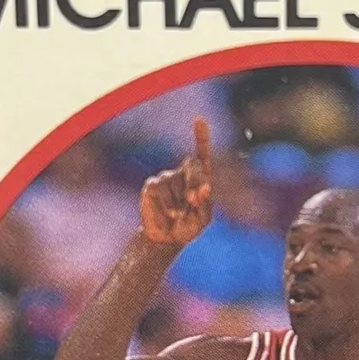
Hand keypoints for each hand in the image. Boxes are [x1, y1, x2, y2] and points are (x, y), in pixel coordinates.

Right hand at [139, 118, 213, 246]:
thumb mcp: (202, 219)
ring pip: (176, 182)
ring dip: (180, 202)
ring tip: (178, 215)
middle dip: (195, 182)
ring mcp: (165, 178)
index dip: (200, 136)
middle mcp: (181, 174)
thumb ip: (205, 203)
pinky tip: (170, 213)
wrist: (165, 240)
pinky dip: (168, 203)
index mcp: (198, 179)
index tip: (199, 119)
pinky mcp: (152, 186)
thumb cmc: (187, 228)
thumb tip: (205, 188)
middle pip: (192, 166)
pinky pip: (161, 188)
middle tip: (194, 199)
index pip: (201, 154)